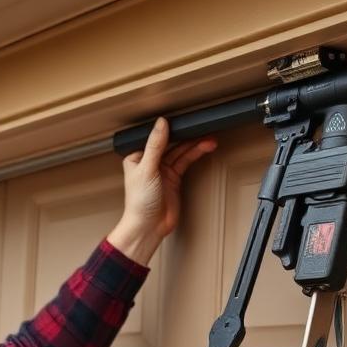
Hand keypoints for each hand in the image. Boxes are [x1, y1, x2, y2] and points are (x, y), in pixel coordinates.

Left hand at [108, 117, 215, 263]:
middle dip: (186, 136)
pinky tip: (205, 147)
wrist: (148, 227)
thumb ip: (155, 145)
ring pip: (181, 153)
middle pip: (171, 144)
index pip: (155, 137)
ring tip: (209, 139)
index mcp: (137, 157)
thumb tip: (161, 123)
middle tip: (202, 128)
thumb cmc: (139, 202)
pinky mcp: (174, 179)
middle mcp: (150, 162)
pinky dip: (196, 155)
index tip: (183, 119)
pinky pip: (186, 163)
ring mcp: (163, 171)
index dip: (169, 128)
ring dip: (195, 146)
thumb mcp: (147, 169)